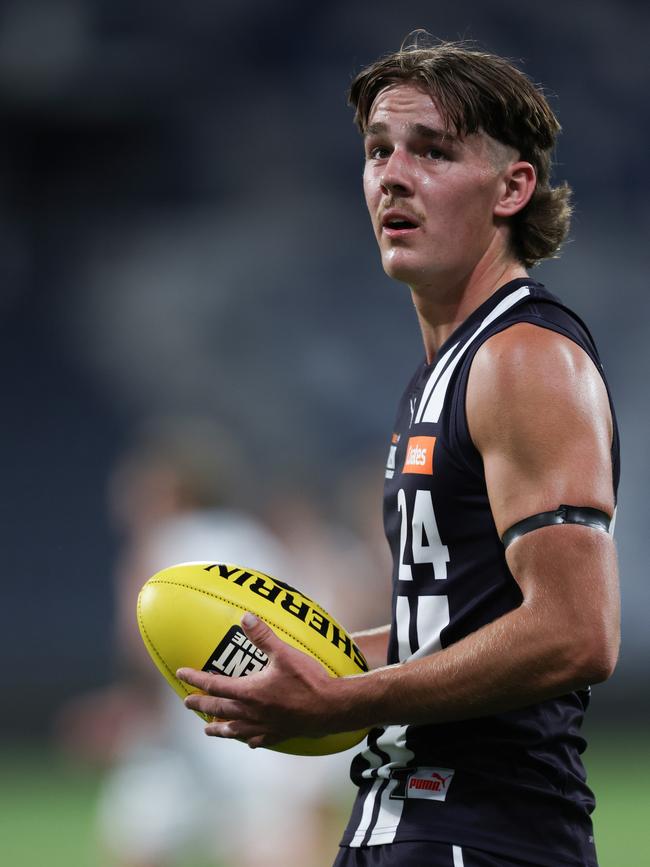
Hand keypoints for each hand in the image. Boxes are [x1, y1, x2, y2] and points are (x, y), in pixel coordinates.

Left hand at [177, 612, 334, 747]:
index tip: (181, 674)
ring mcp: (265, 726)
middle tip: (187, 702)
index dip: (196, 679)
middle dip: (201, 705)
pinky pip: (256, 739)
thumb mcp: (285, 653)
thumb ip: (263, 636)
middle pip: (219, 709)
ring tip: (208, 730)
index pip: (215, 685)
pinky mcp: (279, 734)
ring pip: (234, 730)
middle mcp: (252, 712)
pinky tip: (247, 740)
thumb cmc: (309, 680)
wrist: (332, 707)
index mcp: (250, 693)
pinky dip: (247, 738)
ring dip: (218, 728)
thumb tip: (246, 617)